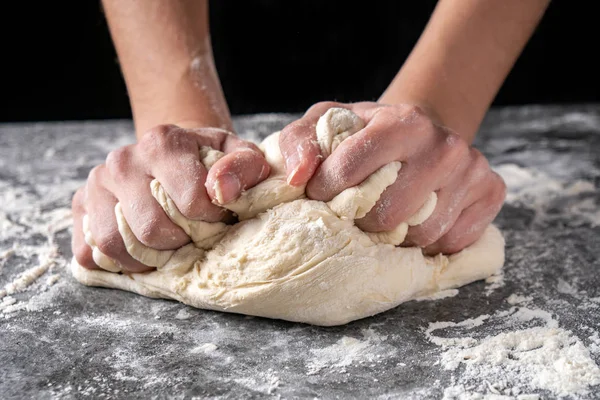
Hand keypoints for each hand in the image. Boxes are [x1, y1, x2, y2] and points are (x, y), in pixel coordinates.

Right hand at [72, 125, 269, 271]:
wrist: (173, 155)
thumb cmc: (208, 161)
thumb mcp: (238, 154)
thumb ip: (244, 167)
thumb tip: (223, 191)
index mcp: (163, 142)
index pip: (189, 201)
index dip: (211, 219)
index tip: (218, 216)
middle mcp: (123, 160)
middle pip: (151, 229)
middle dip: (180, 243)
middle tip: (193, 235)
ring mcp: (97, 183)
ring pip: (117, 244)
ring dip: (149, 258)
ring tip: (169, 245)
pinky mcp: (81, 206)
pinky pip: (92, 253)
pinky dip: (119, 263)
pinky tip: (143, 251)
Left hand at [279, 102, 505, 254]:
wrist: (419, 131)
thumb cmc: (366, 133)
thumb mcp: (326, 123)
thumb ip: (299, 143)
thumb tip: (298, 177)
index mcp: (401, 122)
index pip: (350, 175)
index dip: (327, 193)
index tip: (325, 193)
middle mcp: (443, 145)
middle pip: (387, 216)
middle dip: (362, 220)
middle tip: (358, 210)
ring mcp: (472, 170)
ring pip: (421, 235)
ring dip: (396, 234)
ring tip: (388, 214)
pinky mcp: (491, 192)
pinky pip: (451, 242)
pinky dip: (429, 241)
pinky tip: (418, 218)